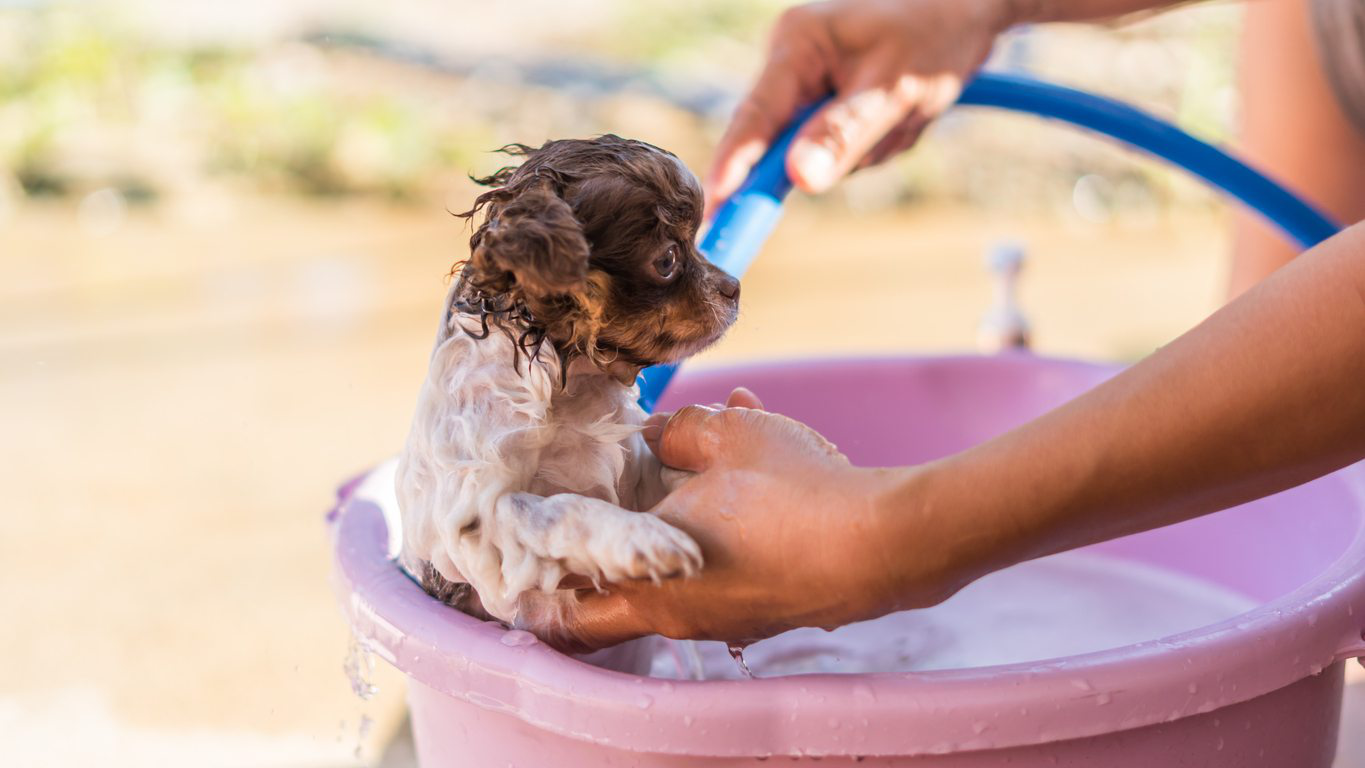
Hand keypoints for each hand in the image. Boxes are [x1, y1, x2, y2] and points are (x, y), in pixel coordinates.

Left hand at [550, 388, 973, 652]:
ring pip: (678, 562)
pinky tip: (757, 451)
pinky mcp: (768, 608)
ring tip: (710, 432)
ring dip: (679, 506)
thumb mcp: (724, 436)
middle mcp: (677, 614)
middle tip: (600, 495)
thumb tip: (657, 434)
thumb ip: (676, 430)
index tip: (526, 542)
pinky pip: (726, 560)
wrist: (885, 543)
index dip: (540, 571)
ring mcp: (726, 618)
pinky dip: (725, 517)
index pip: (563, 600)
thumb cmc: (793, 492)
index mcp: (644, 585)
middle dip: (606, 536)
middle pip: (614, 586)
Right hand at [705, 0, 1008, 209]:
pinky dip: (872, 146)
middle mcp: (792, 61)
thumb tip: (800, 180)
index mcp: (796, 44)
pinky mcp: (827, 101)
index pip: (754, 118)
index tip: (714, 215)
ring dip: (865, 151)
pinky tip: (900, 119)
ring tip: (906, 115)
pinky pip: (838, 149)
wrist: (972, 11)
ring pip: (818, 154)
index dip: (734, 169)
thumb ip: (843, 135)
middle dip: (838, 154)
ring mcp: (809, 82)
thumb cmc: (937, 36)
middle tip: (888, 134)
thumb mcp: (894, 90)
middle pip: (785, 143)